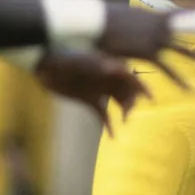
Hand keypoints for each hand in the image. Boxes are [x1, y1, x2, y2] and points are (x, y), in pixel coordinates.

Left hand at [35, 51, 149, 135]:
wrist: (44, 64)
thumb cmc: (64, 58)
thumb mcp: (83, 60)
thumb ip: (100, 64)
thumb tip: (118, 68)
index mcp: (108, 66)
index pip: (130, 76)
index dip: (141, 86)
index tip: (150, 97)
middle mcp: (107, 78)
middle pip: (127, 91)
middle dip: (132, 101)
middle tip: (128, 112)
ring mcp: (99, 89)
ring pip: (119, 102)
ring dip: (124, 111)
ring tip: (124, 120)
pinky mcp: (89, 100)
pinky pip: (103, 114)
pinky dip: (109, 125)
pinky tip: (114, 136)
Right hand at [97, 1, 194, 86]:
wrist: (95, 21)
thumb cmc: (106, 19)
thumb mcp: (126, 17)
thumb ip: (139, 23)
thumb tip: (140, 22)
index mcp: (157, 16)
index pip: (187, 12)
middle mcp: (160, 26)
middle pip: (193, 26)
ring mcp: (155, 39)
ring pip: (185, 51)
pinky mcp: (147, 53)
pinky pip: (167, 69)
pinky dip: (178, 80)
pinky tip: (190, 89)